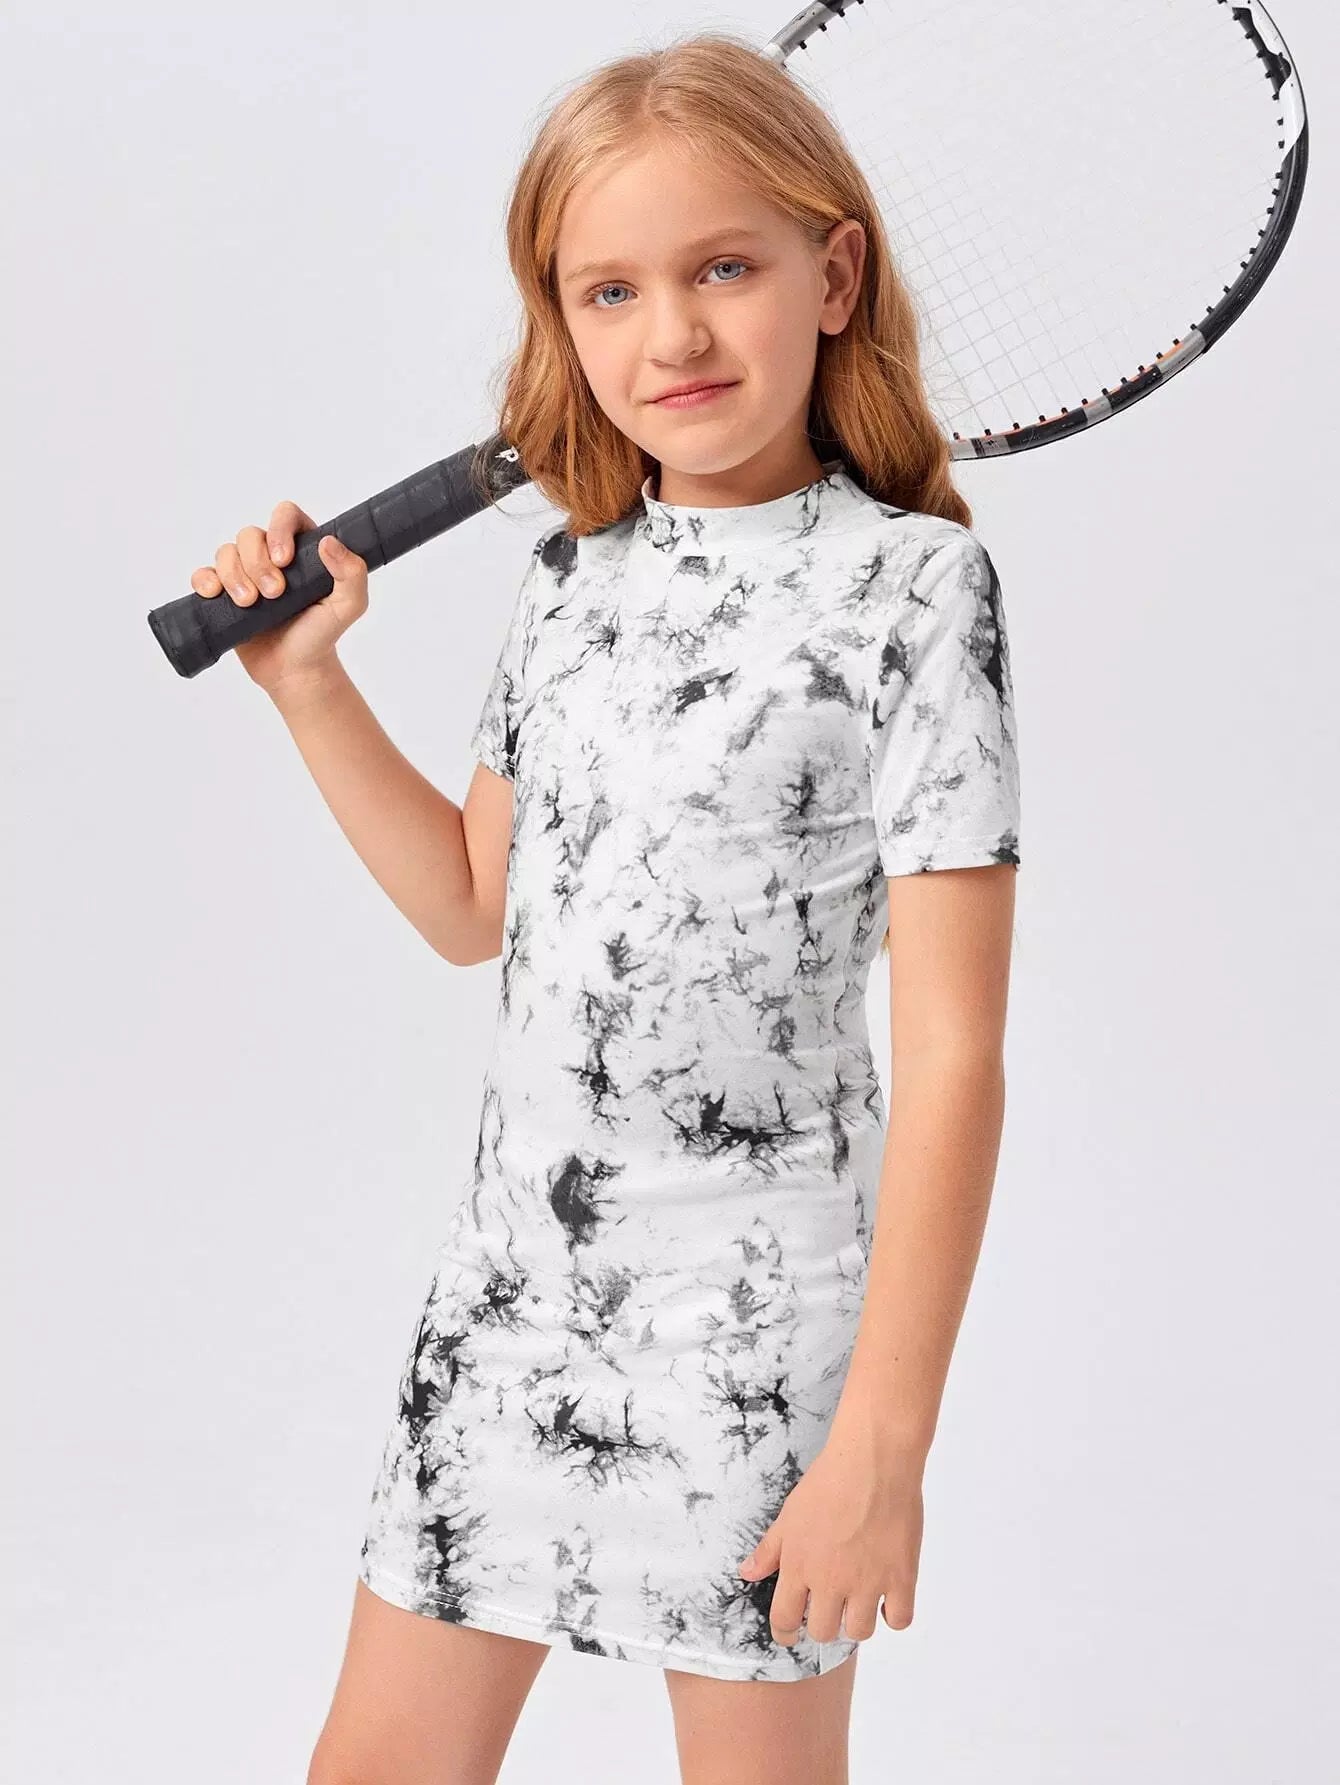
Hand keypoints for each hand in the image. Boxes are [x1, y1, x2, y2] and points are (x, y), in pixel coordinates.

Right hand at [188, 498, 368, 695]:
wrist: (295, 670)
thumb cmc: (322, 634)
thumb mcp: (349, 606)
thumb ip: (352, 573)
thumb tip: (328, 542)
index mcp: (303, 549)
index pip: (286, 516)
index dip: (279, 530)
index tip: (284, 560)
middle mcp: (271, 555)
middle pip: (249, 535)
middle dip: (257, 564)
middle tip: (274, 595)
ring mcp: (245, 573)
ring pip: (225, 552)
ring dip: (233, 576)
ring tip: (249, 604)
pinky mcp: (224, 593)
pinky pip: (204, 573)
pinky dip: (204, 581)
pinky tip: (214, 595)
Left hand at [736, 1427, 924, 1647]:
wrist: (873, 1460)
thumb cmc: (828, 1481)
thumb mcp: (789, 1514)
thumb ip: (769, 1550)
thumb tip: (746, 1574)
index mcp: (800, 1567)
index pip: (785, 1621)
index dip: (785, 1634)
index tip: (791, 1635)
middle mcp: (832, 1581)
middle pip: (824, 1632)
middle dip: (823, 1626)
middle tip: (830, 1608)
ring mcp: (868, 1582)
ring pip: (860, 1631)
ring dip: (857, 1622)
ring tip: (858, 1601)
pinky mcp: (901, 1576)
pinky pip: (899, 1619)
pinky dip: (893, 1615)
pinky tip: (887, 1598)